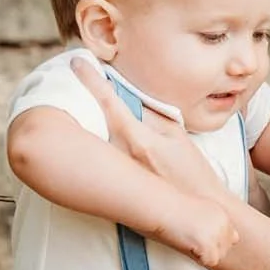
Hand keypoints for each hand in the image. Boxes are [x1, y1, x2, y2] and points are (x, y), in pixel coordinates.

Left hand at [69, 56, 228, 203]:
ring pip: (94, 135)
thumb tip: (129, 95)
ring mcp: (115, 171)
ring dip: (88, 120)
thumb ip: (151, 112)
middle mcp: (120, 154)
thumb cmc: (191, 169)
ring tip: (81, 106)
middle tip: (72, 78)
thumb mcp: (176, 134)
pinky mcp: (115, 184)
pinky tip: (93, 138)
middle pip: (94, 117)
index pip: (108, 100)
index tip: (77, 62)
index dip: (91, 79)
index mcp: (137, 137)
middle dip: (83, 98)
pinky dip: (95, 141)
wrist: (197, 207)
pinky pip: (101, 155)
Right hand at [156, 195, 238, 266]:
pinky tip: (187, 243)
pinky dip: (198, 257)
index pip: (232, 238)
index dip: (216, 242)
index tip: (199, 236)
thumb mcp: (200, 211)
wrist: (162, 207)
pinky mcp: (209, 244)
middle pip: (225, 250)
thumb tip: (232, 239)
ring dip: (204, 254)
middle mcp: (224, 223)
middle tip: (192, 238)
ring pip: (217, 257)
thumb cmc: (173, 208)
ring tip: (189, 239)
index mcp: (223, 214)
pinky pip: (209, 261)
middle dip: (211, 250)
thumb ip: (214, 223)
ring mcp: (218, 234)